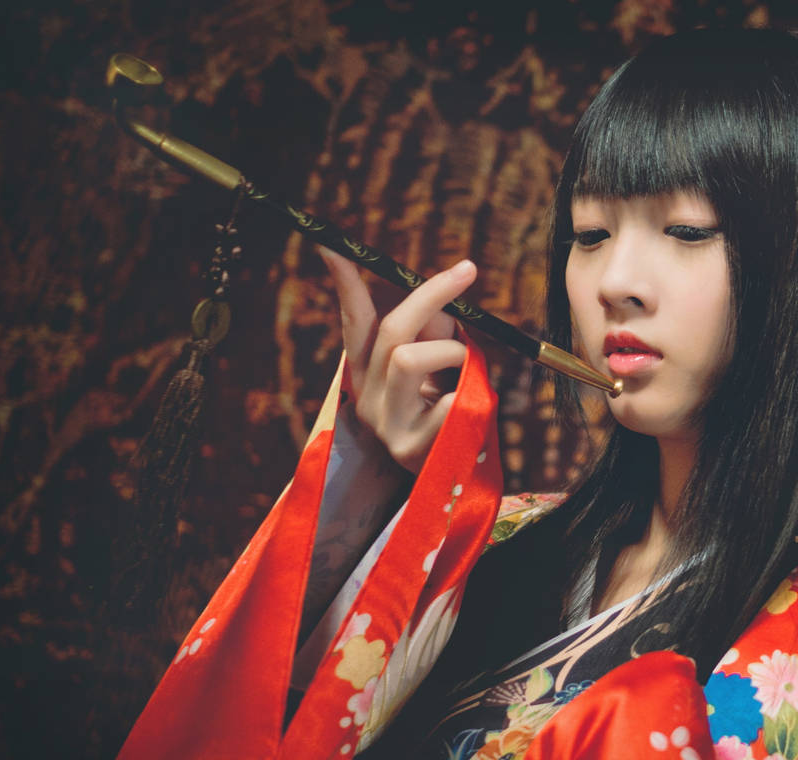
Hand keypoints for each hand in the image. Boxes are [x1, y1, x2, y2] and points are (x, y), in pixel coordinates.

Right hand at [319, 247, 474, 474]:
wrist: (449, 476)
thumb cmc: (444, 411)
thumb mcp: (438, 368)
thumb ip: (435, 335)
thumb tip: (441, 308)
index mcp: (368, 370)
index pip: (354, 321)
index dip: (343, 284)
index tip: (330, 244)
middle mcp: (366, 393)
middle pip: (391, 330)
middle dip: (432, 294)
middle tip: (467, 270)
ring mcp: (384, 422)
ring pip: (409, 360)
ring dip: (452, 351)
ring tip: (467, 366)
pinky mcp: (407, 447)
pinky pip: (445, 401)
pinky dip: (466, 396)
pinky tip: (464, 410)